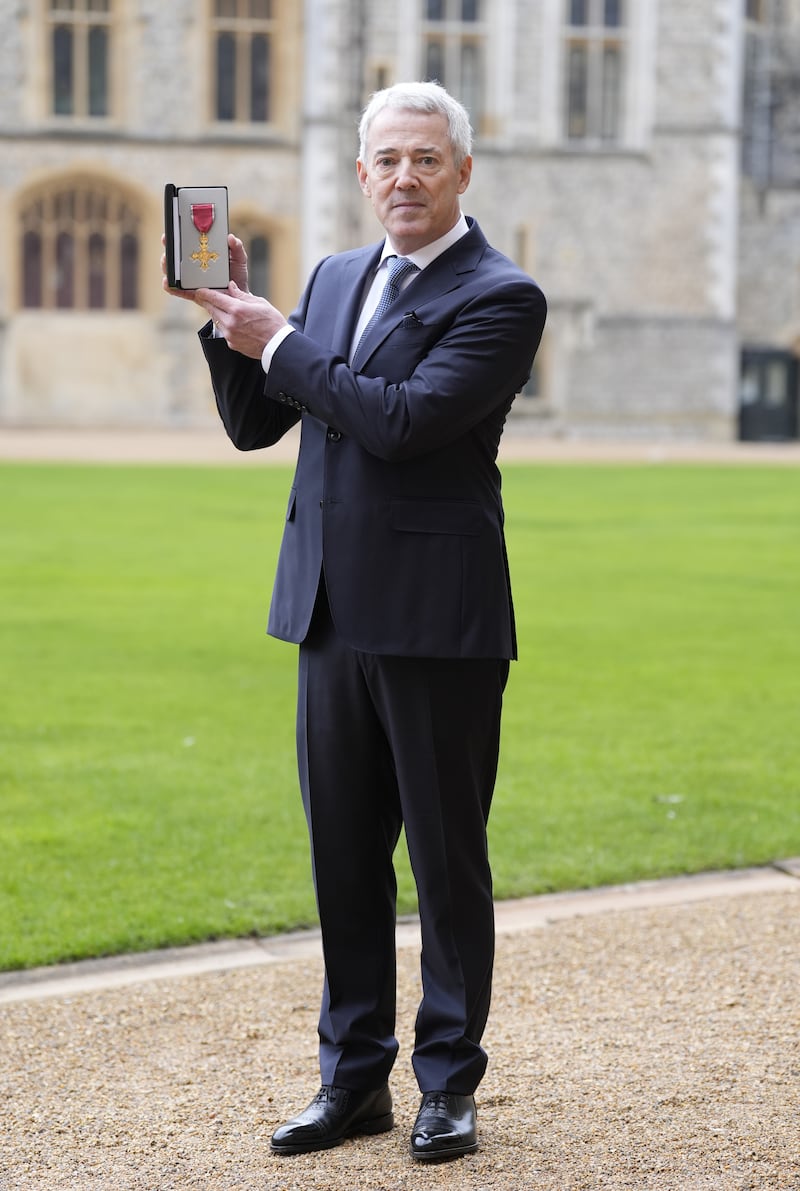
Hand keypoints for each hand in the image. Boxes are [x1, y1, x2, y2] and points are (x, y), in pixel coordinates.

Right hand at [160, 233, 249, 301]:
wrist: (240, 298)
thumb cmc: (237, 276)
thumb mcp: (239, 259)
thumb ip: (237, 248)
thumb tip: (231, 237)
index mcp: (203, 254)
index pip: (187, 243)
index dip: (178, 235)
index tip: (174, 228)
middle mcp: (193, 266)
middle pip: (176, 256)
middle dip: (169, 248)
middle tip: (167, 242)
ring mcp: (191, 280)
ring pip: (173, 272)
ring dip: (167, 265)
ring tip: (166, 260)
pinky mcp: (192, 294)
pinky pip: (178, 291)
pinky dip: (171, 287)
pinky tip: (167, 282)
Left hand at [161, 233, 286, 356]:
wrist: (278, 346)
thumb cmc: (272, 323)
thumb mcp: (259, 303)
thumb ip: (241, 295)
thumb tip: (230, 287)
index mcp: (237, 310)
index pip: (213, 298)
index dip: (203, 292)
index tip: (198, 289)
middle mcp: (230, 323)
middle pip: (211, 308)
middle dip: (208, 301)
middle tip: (204, 295)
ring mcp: (229, 335)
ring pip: (216, 320)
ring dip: (217, 313)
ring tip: (225, 309)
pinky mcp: (231, 344)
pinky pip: (224, 331)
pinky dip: (226, 324)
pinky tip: (236, 323)